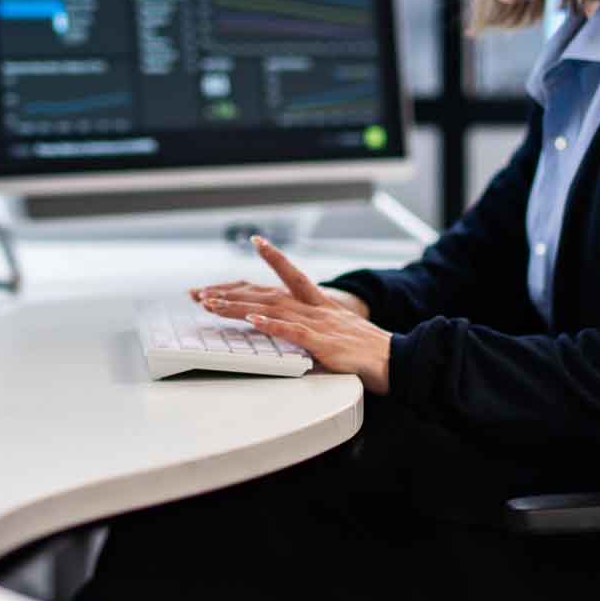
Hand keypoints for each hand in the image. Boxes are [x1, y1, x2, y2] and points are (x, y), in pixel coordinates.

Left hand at [195, 237, 391, 393]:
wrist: (397, 360)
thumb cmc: (368, 351)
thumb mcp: (336, 333)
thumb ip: (314, 329)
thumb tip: (294, 332)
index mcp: (321, 303)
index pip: (292, 274)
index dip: (274, 257)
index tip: (256, 240)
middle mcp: (316, 308)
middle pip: (268, 293)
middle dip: (232, 291)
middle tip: (202, 291)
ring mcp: (319, 323)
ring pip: (272, 309)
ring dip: (239, 306)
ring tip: (212, 304)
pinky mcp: (323, 343)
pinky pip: (292, 331)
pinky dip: (270, 324)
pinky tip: (252, 319)